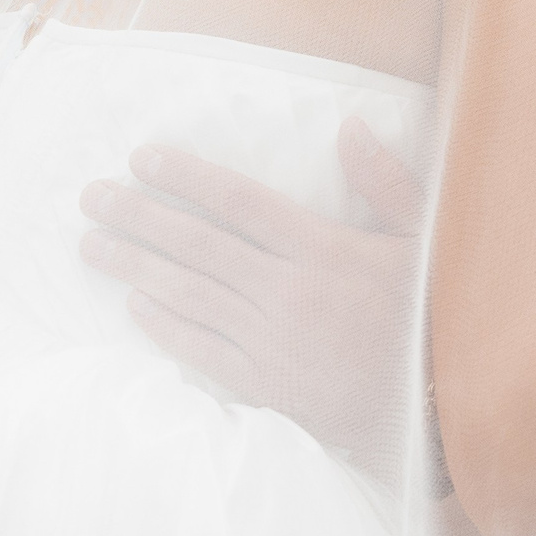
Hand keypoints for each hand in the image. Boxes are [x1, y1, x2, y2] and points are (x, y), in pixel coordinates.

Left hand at [79, 119, 423, 473]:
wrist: (444, 408)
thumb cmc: (436, 316)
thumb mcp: (424, 240)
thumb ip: (385, 182)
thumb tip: (349, 126)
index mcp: (325, 248)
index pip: (239, 200)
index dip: (185, 176)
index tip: (141, 157)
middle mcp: (290, 291)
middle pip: (199, 244)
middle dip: (140, 216)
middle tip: (92, 196)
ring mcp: (275, 341)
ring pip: (191, 295)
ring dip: (136, 267)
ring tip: (92, 244)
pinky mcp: (269, 385)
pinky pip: (204, 351)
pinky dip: (166, 327)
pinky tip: (134, 305)